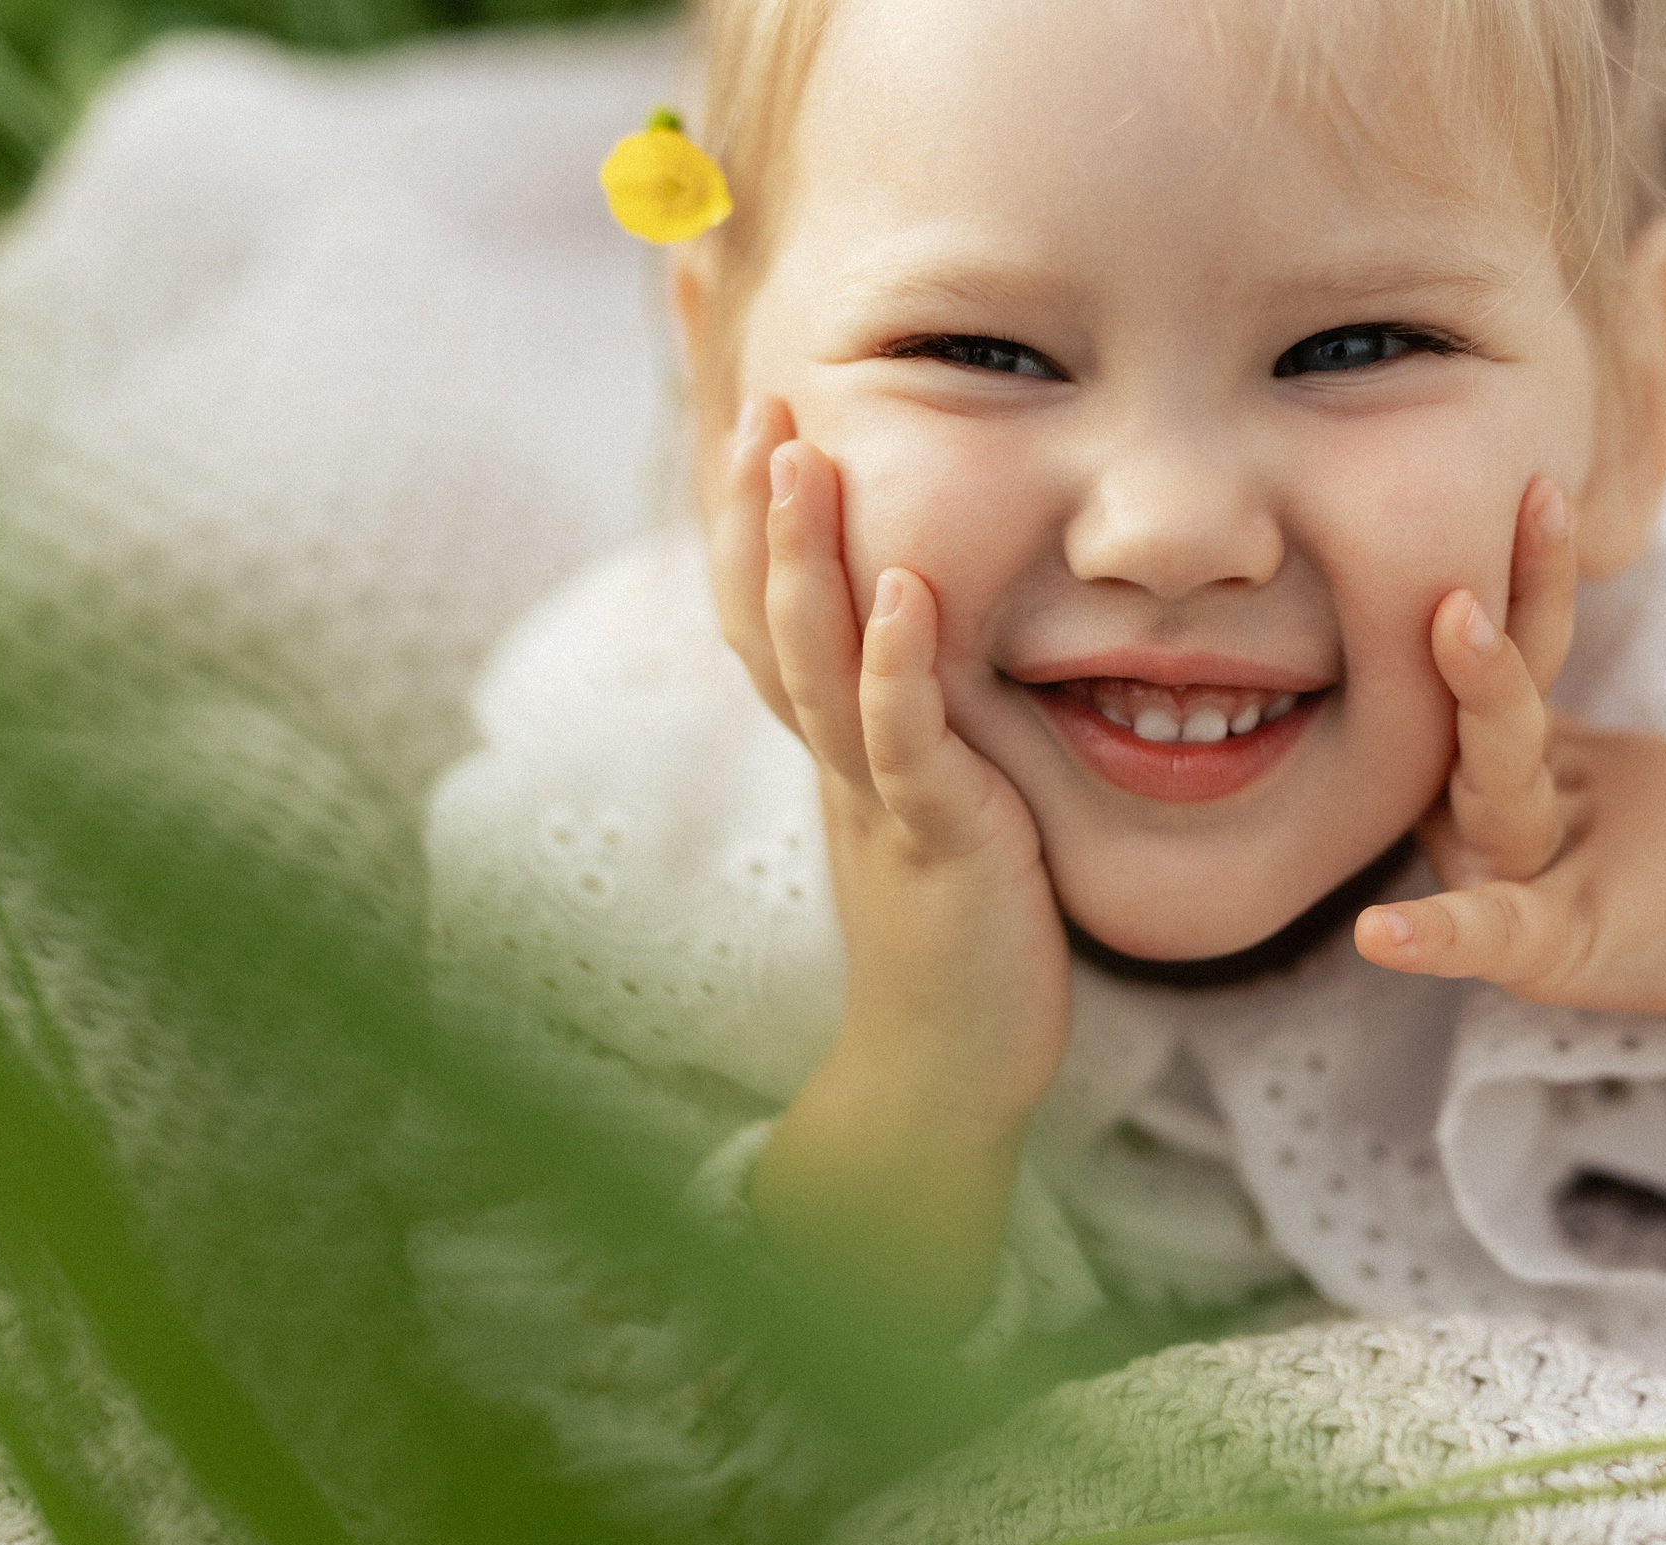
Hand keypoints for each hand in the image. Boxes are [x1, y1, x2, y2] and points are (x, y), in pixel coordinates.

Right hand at [710, 400, 1072, 1331]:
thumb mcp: (915, 779)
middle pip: (757, 597)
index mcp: (822, 724)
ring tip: (792, 449)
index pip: (755, 578)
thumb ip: (900, 689)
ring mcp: (873, 792)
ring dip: (801, 552)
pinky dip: (897, 669)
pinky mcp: (935, 841)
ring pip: (813, 658)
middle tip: (734, 365)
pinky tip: (903, 594)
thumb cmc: (949, 913)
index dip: (730, 476)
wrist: (948, 1059)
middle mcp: (827, 746)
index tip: (715, 364)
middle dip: (742, 484)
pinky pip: (907, 743)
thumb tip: (909, 590)